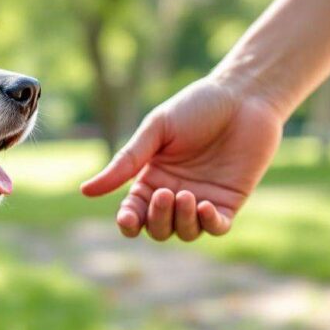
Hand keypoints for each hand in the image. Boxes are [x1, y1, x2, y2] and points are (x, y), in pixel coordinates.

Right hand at [80, 77, 282, 240]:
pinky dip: (208, 224)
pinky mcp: (229, 202)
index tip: (127, 218)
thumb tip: (85, 191)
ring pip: (185, 232)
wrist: (243, 97)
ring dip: (181, 221)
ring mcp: (202, 200)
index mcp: (152, 177)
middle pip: (157, 229)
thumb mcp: (156, 131)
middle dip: (157, 219)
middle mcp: (174, 194)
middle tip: (165, 193)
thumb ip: (125, 162)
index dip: (128, 221)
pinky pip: (216, 228)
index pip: (134, 212)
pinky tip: (205, 206)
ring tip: (186, 195)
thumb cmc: (196, 107)